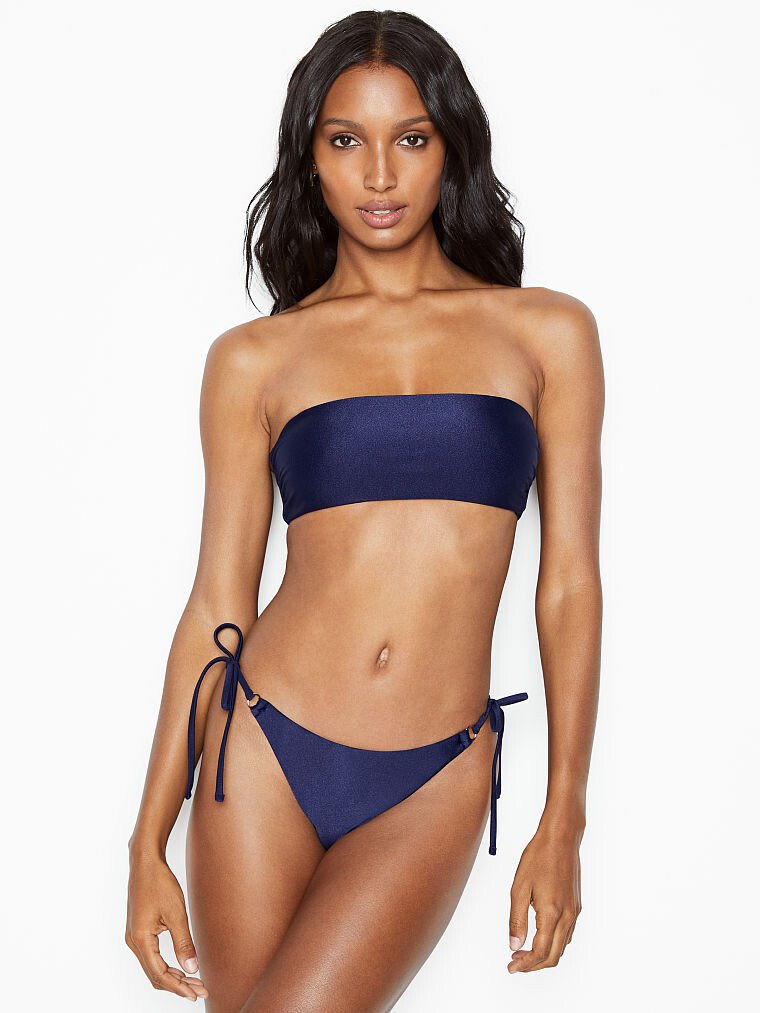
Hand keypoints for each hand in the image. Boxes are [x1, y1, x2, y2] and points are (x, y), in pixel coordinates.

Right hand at [125, 852, 208, 1001]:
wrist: (145, 863)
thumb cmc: (159, 883)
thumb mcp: (176, 913)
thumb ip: (184, 942)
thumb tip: (192, 968)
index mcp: (140, 939)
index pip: (159, 974)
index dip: (179, 987)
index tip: (196, 994)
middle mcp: (133, 942)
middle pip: (155, 975)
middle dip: (178, 985)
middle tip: (200, 990)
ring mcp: (134, 937)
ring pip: (152, 967)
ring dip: (173, 977)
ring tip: (194, 981)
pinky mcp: (138, 931)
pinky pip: (151, 957)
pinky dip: (166, 966)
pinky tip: (181, 966)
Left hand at [507, 825, 581, 971]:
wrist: (561, 838)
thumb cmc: (539, 857)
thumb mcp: (519, 887)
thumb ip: (517, 919)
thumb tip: (514, 945)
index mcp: (552, 913)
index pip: (539, 952)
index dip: (525, 964)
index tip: (511, 967)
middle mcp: (567, 917)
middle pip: (553, 956)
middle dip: (533, 964)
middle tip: (515, 961)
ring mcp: (574, 912)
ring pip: (561, 947)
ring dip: (543, 955)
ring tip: (523, 950)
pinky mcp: (576, 906)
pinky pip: (566, 934)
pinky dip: (553, 943)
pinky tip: (539, 935)